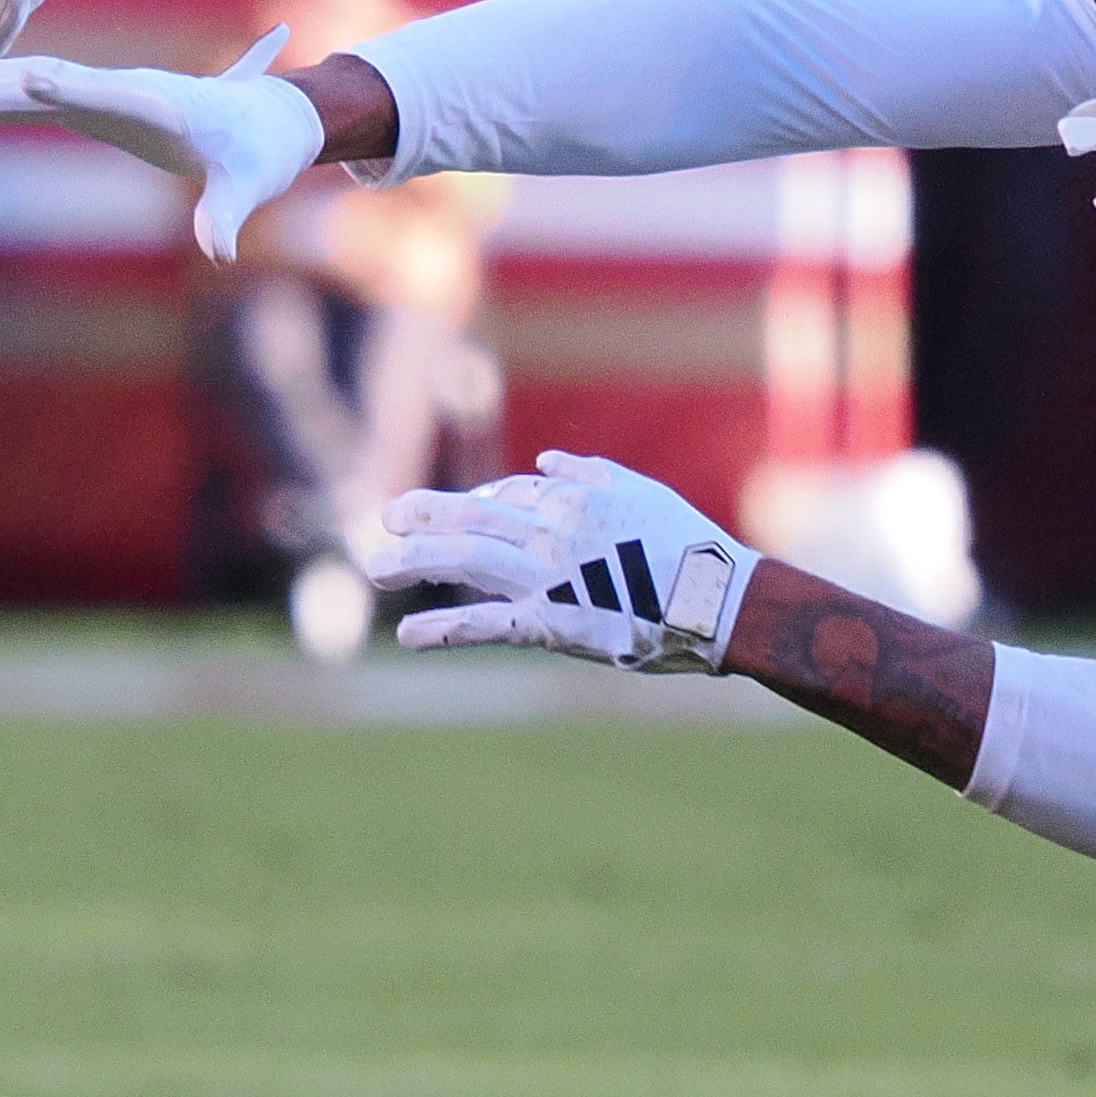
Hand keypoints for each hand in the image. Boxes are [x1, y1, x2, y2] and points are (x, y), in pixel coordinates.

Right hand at [0, 26, 318, 258]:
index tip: (24, 82)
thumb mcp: (247, 185)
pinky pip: (45, 100)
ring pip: (40, 82)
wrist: (273, 117)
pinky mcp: (105, 104)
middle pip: (53, 79)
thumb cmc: (259, 151)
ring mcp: (112, 93)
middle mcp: (129, 89)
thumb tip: (222, 255)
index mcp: (161, 104)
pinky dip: (4, 102)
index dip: (67, 89)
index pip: (106, 94)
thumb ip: (228, 215)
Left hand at [367, 451, 761, 675]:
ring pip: (468, 561)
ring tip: (376, 569)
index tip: (448, 518)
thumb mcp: (640, 492)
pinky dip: (445, 628)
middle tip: (383, 520)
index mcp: (571, 500)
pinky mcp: (554, 621)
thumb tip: (546, 461)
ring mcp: (549, 576)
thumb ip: (591, 474)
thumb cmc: (690, 547)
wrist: (720, 598)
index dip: (470, 507)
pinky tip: (408, 635)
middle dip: (423, 518)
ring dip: (417, 563)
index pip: (503, 499)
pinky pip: (489, 623)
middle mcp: (551, 532)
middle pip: (471, 521)